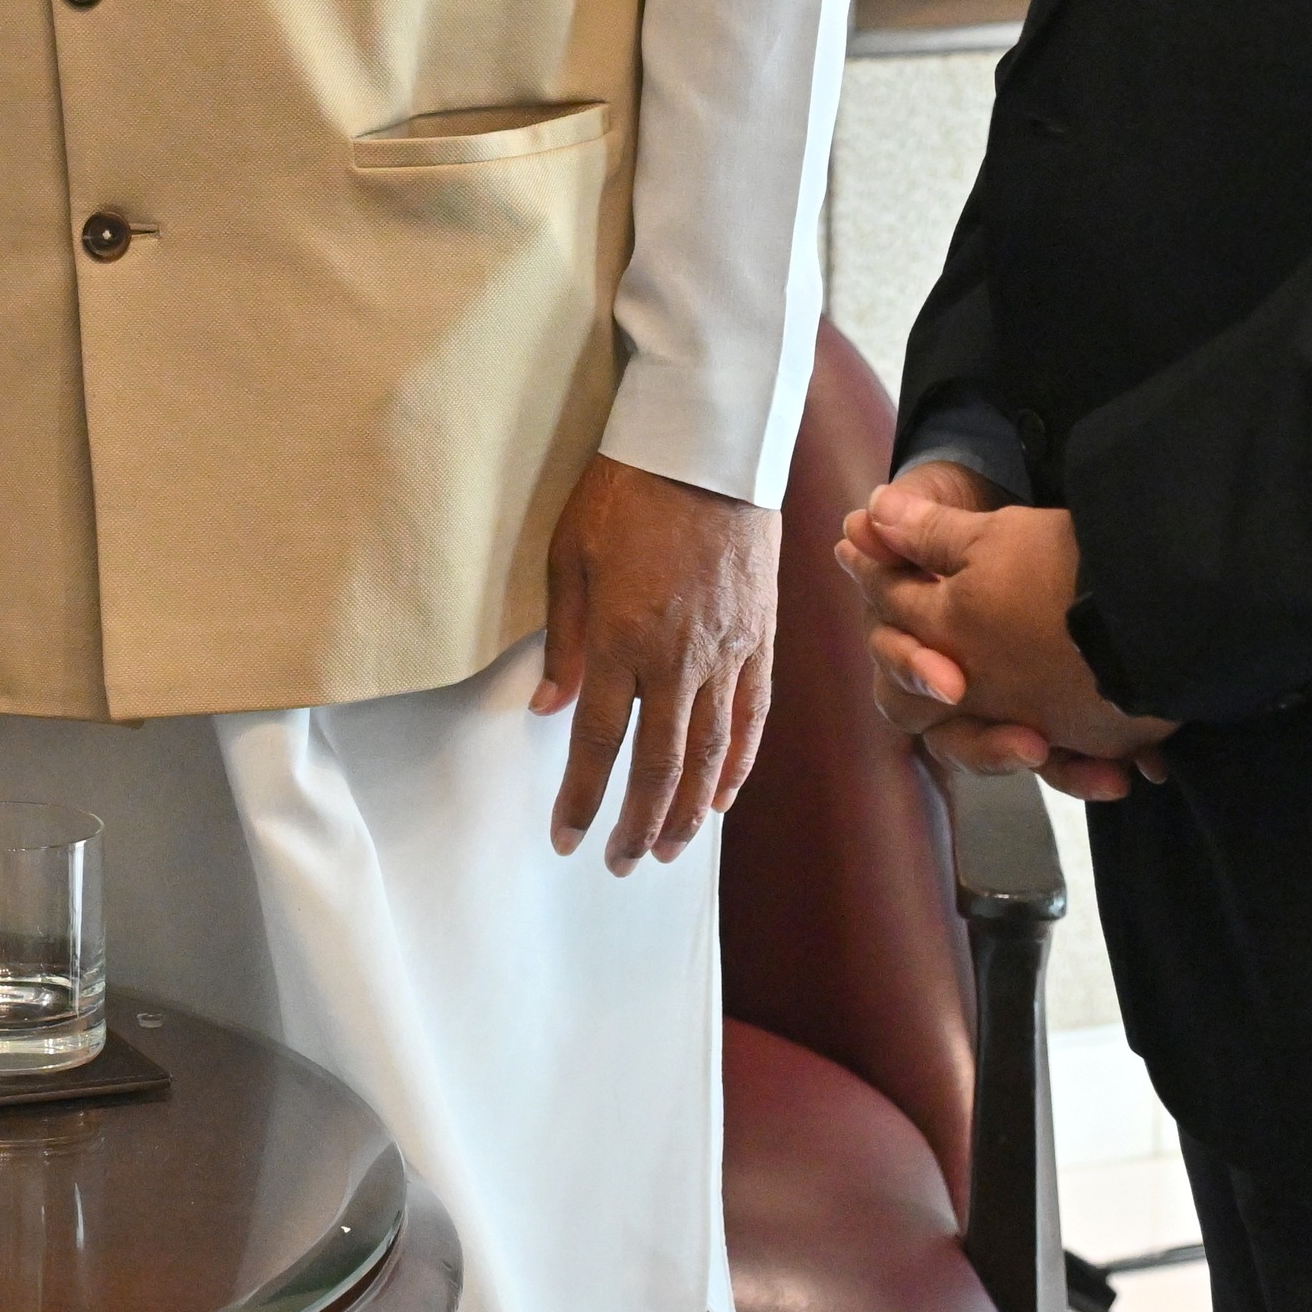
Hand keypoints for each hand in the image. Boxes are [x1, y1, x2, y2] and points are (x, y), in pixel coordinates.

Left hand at [533, 456, 778, 872]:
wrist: (708, 449)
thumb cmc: (625, 492)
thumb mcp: (568, 555)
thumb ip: (562, 638)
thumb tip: (550, 706)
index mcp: (621, 639)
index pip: (598, 742)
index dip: (583, 799)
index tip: (567, 838)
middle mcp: (677, 658)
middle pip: (659, 764)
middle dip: (637, 822)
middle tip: (622, 863)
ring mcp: (727, 652)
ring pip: (710, 752)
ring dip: (687, 810)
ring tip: (668, 848)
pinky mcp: (762, 639)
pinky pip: (752, 717)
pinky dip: (738, 765)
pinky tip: (721, 798)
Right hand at [835, 470, 1177, 798]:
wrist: (1046, 533)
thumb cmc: (981, 526)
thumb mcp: (957, 520)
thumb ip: (915, 532)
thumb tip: (857, 523)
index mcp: (916, 647)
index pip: (903, 681)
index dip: (920, 677)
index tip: (953, 684)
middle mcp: (953, 691)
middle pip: (953, 739)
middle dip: (986, 745)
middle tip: (1030, 744)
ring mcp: (999, 711)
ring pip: (1008, 757)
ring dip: (1046, 766)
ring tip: (1089, 768)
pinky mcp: (1046, 722)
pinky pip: (1060, 764)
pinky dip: (1084, 771)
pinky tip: (1116, 774)